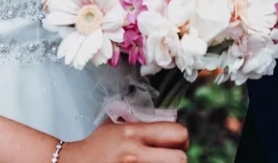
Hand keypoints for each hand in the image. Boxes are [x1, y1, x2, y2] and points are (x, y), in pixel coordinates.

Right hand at [58, 120, 188, 162]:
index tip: (176, 142)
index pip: (177, 133)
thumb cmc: (95, 148)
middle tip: (172, 157)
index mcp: (133, 133)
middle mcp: (135, 154)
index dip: (182, 139)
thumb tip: (166, 119)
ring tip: (160, 162)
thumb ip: (138, 121)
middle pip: (180, 159)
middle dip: (179, 158)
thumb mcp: (114, 126)